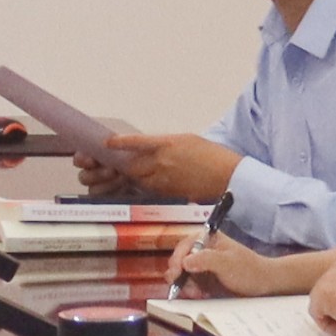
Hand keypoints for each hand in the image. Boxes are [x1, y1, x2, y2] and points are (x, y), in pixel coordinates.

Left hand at [98, 131, 242, 207]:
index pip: (135, 143)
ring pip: (139, 181)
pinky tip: (150, 185)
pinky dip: (147, 188)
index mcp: (166, 145)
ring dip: (134, 178)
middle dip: (124, 165)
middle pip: (132, 166)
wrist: (228, 176)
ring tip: (134, 175)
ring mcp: (164, 180)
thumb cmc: (211, 155)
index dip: (118, 143)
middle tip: (118, 163)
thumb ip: (166, 144)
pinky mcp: (169, 194)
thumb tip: (151, 148)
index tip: (107, 142)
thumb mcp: (187, 140)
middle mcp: (161, 163)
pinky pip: (150, 191)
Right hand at [177, 239, 313, 297]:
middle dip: (178, 275)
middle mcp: (202, 251)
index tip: (175, 273)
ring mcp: (203, 266)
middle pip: (180, 261)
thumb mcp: (227, 263)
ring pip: (183, 275)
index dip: (177, 259)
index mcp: (207, 239)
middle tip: (178, 287)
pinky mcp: (205, 279)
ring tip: (194, 294)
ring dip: (184, 285)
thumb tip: (184, 262)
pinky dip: (191, 291)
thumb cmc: (249, 270)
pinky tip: (199, 295)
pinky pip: (190, 285)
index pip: (184, 246)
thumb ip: (205, 260)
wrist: (265, 285)